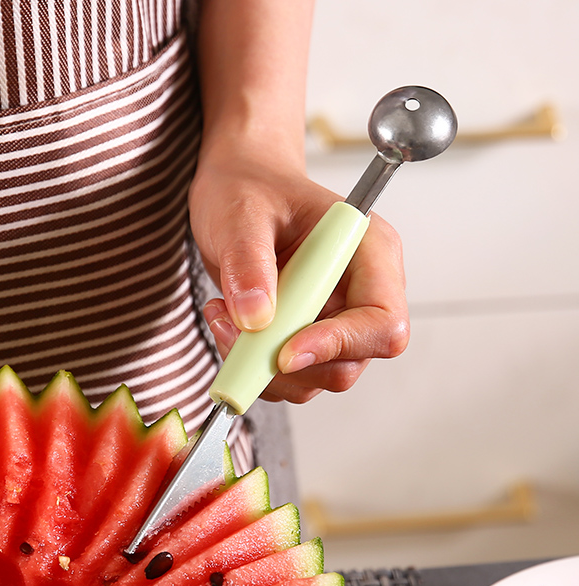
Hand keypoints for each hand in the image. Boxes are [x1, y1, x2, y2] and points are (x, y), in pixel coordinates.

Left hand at [189, 149, 409, 403]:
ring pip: (314, 378)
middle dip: (285, 361)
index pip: (383, 321)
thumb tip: (256, 319)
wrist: (234, 189)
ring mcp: (334, 320)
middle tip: (232, 326)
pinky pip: (288, 377)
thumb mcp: (241, 214)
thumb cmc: (248, 187)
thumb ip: (248, 262)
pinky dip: (251, 366)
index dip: (339, 345)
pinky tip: (228, 323)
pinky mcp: (305, 338)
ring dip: (260, 366)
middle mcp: (361, 292)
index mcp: (370, 251)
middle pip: (348, 362)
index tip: (284, 352)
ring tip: (223, 315)